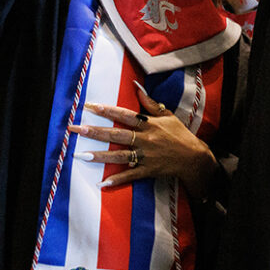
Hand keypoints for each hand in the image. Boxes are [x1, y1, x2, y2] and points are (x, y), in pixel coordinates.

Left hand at [71, 85, 215, 194]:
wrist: (194, 157)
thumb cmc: (180, 134)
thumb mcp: (168, 115)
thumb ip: (150, 103)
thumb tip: (136, 86)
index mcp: (149, 124)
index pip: (124, 115)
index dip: (107, 110)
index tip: (89, 106)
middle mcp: (145, 139)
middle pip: (116, 134)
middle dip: (95, 131)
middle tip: (76, 129)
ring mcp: (145, 156)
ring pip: (119, 156)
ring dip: (99, 155)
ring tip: (81, 155)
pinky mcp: (148, 170)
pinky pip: (130, 175)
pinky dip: (118, 179)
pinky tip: (103, 182)